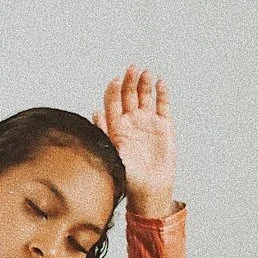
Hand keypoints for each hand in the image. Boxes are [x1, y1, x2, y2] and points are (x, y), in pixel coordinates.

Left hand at [92, 64, 176, 215]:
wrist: (149, 188)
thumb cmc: (127, 175)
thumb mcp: (112, 153)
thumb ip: (104, 133)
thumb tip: (94, 112)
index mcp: (116, 126)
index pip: (112, 102)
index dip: (113, 90)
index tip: (116, 80)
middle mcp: (131, 121)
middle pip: (129, 95)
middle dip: (129, 81)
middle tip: (132, 69)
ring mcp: (148, 122)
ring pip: (145, 96)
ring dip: (144, 83)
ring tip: (145, 73)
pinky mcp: (164, 126)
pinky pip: (163, 106)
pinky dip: (162, 94)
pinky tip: (160, 83)